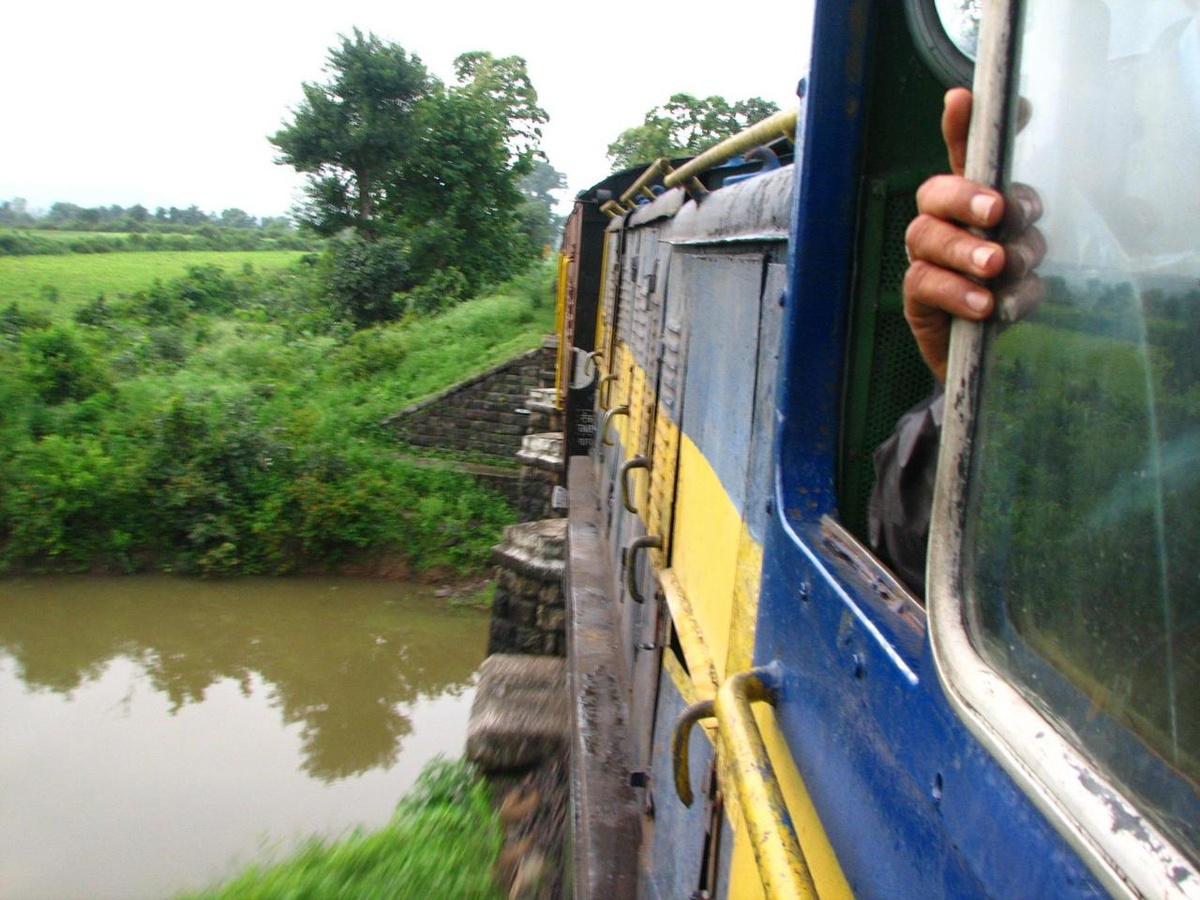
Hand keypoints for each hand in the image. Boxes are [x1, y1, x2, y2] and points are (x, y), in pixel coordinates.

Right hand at [902, 88, 1042, 380]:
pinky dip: (960, 294)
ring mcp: (923, 259)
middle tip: (996, 211)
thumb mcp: (1024, 255)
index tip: (962, 97)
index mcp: (972, 203)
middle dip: (965, 196)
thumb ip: (1022, 222)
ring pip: (930, 239)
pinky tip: (985, 305)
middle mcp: (941, 223)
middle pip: (936, 193)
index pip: (964, 156)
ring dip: (968, 250)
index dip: (960, 126)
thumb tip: (1019, 199)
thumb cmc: (1002, 293)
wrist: (982, 353)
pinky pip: (927, 286)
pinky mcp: (915, 299)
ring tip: (997, 265)